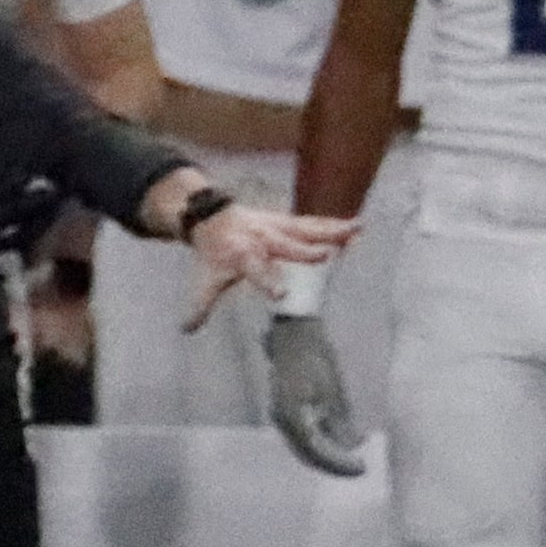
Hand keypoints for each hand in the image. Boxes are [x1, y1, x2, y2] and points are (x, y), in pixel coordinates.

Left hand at [183, 204, 356, 329]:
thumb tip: (186, 329)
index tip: (282, 295)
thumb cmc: (213, 254)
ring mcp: (278, 228)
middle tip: (323, 256)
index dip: (268, 283)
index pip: (256, 272)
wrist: (211, 217)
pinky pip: (315, 224)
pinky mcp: (289, 222)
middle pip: (285, 246)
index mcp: (242, 256)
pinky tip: (359, 227)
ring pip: (306, 229)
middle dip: (303, 251)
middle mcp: (262, 240)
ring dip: (330, 231)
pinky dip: (335, 225)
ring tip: (356, 232)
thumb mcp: (206, 278)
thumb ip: (201, 304)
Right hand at [266, 315, 366, 476]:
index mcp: (292, 417)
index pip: (317, 452)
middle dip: (333, 463)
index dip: (340, 464)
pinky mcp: (283, 407)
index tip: (362, 468)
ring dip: (326, 453)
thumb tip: (353, 445)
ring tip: (350, 457)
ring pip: (303, 445)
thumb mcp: (334, 390)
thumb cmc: (315, 356)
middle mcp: (281, 420)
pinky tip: (337, 439)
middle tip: (358, 468)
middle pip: (307, 454)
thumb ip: (342, 421)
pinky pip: (301, 433)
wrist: (294, 332)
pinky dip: (320, 440)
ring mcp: (279, 414)